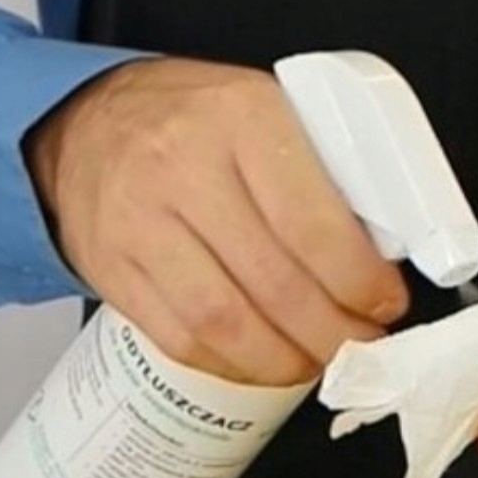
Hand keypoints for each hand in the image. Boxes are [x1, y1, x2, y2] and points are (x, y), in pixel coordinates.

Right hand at [26, 58, 407, 384]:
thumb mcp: (270, 112)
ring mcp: (138, 222)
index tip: (386, 303)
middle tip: (363, 342)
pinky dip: (233, 365)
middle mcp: (183, 167)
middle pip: (274, 284)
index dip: (358, 281)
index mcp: (243, 119)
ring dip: (286, 360)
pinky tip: (265, 362)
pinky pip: (179, 340)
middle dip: (333, 332)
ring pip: (225, 323)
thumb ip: (322, 171)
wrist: (91, 122)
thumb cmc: (199, 121)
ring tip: (320, 360)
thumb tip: (384, 252)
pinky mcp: (110, 268)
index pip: (310, 222)